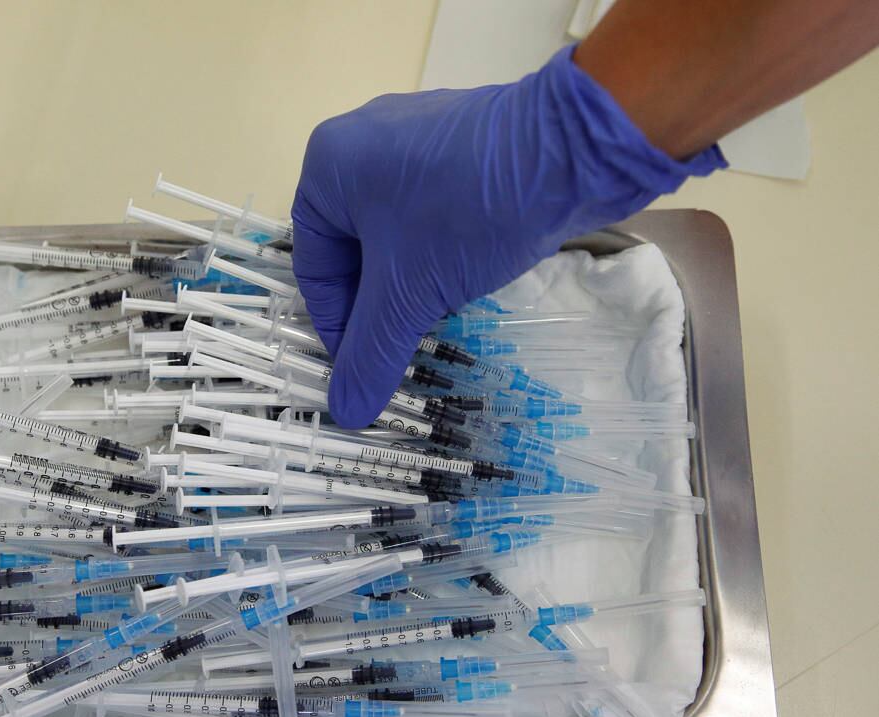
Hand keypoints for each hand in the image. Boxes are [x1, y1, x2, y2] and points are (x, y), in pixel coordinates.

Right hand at [291, 45, 723, 427]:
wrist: (571, 147)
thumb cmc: (466, 214)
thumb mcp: (410, 294)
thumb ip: (371, 354)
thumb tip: (346, 413)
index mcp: (327, 166)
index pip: (314, 268)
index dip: (336, 327)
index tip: (365, 366)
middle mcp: (360, 141)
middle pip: (353, 250)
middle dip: (378, 304)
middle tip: (402, 348)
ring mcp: (414, 134)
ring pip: (395, 231)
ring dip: (410, 281)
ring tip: (437, 317)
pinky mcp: (460, 138)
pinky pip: (431, 206)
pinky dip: (439, 248)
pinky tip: (467, 275)